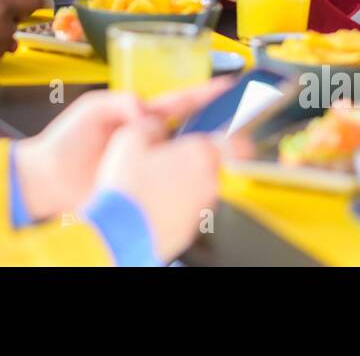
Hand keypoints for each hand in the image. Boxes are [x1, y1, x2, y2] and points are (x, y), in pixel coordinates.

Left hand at [12, 79, 237, 219]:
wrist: (46, 181)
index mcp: (139, 116)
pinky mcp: (141, 188)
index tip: (228, 85)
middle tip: (239, 125)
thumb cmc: (64, 142)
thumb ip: (119, 102)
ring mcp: (147, 165)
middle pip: (190, 131)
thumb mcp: (91, 109)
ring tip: (225, 155)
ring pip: (184, 158)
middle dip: (215, 126)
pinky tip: (198, 183)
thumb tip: (144, 108)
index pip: (179, 102)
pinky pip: (169, 185)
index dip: (204, 93)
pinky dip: (186, 183)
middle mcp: (148, 140)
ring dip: (204, 156)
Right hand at [92, 114, 247, 261]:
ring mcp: (201, 209)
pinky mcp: (190, 230)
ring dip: (183, 186)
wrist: (119, 233)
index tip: (233, 138)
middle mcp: (208, 182)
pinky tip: (152, 205)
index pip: (240, 144)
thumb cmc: (127, 188)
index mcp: (200, 155)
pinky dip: (175, 207)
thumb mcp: (131, 139)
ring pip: (199, 190)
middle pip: (213, 167)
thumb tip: (157, 126)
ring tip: (154, 187)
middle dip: (194, 163)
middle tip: (169, 162)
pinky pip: (187, 211)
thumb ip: (152, 125)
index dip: (237, 139)